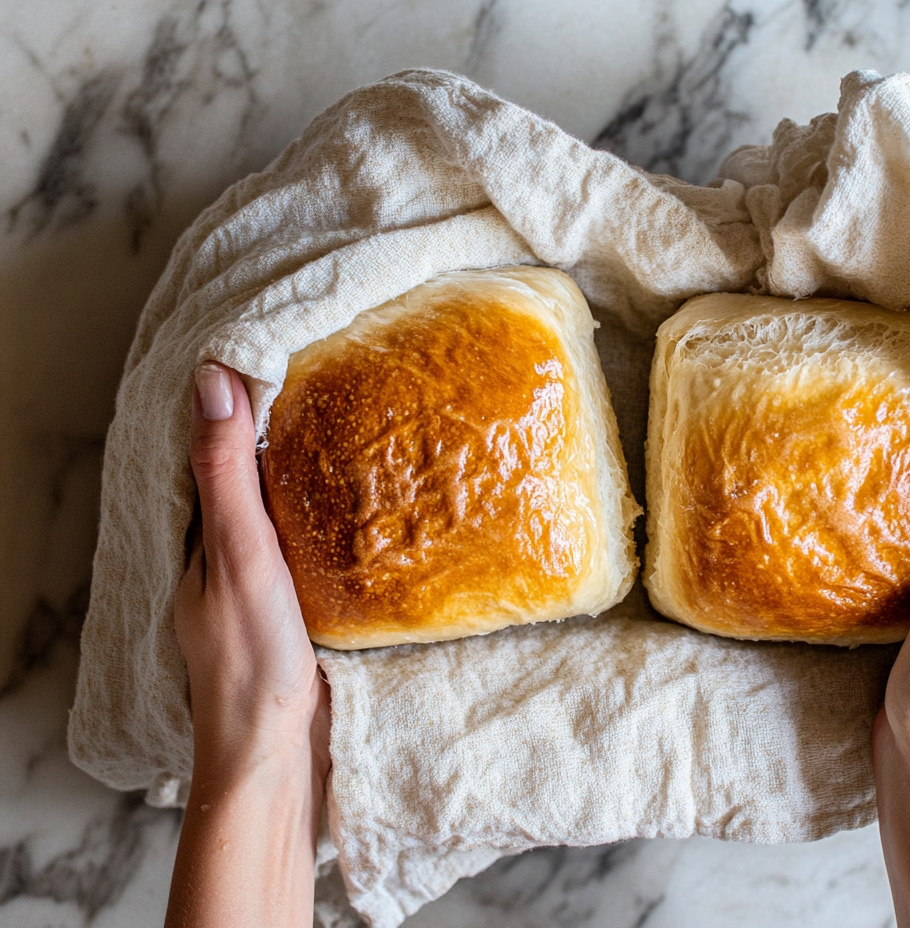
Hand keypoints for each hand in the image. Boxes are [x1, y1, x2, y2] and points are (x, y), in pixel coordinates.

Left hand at [166, 362, 329, 927]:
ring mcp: (258, 589)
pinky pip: (307, 550)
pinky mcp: (295, 613)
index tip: (271, 355)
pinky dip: (327, 521)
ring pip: (279, 516)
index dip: (233, 405)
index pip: (209, 452)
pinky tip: (364, 514)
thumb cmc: (252, 658)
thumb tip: (210, 380)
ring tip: (352, 433)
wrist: (278, 755)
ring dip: (304, 478)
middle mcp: (221, 559)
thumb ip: (227, 475)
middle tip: (324, 383)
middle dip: (273, 435)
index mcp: (197, 539)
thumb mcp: (240, 555)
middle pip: (243, 481)